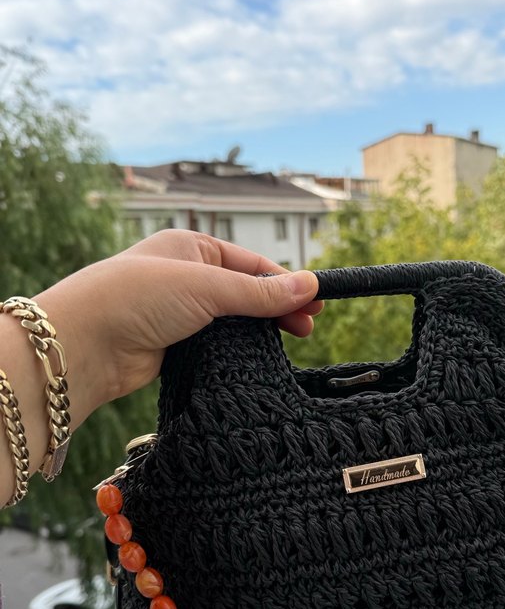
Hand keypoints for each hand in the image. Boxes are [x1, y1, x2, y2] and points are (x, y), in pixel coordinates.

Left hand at [33, 230, 321, 415]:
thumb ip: (259, 292)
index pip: (251, 265)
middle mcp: (185, 277)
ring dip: (259, 332)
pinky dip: (236, 352)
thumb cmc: (135, 298)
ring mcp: (178, 313)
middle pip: (245, 293)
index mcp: (191, 248)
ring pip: (232, 322)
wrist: (84, 345)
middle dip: (278, 309)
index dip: (285, 283)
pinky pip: (216, 347)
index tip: (315, 303)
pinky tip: (256, 359)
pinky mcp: (173, 346)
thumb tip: (309, 285)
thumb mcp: (207, 287)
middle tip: (308, 328)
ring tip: (290, 344)